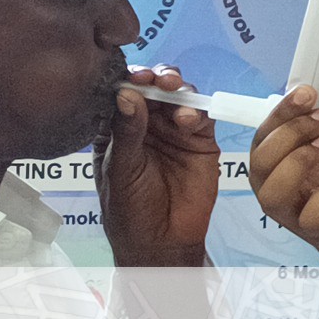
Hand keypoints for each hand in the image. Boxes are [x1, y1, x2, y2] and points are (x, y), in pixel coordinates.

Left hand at [97, 67, 218, 268]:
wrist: (162, 241)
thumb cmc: (129, 210)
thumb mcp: (120, 170)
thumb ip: (126, 132)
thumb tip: (127, 93)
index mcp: (117, 129)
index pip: (122, 94)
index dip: (128, 80)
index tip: (133, 77)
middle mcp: (146, 124)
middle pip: (153, 88)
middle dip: (156, 78)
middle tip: (157, 80)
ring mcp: (174, 131)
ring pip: (178, 96)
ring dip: (177, 88)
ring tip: (174, 93)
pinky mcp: (200, 140)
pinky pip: (201, 116)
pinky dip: (196, 111)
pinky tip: (187, 120)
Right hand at [245, 86, 318, 265]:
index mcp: (272, 163)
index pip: (264, 133)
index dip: (283, 111)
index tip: (308, 91)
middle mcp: (271, 187)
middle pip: (262, 158)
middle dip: (292, 131)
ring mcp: (290, 212)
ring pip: (273, 191)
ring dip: (299, 160)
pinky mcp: (314, 230)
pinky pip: (309, 217)